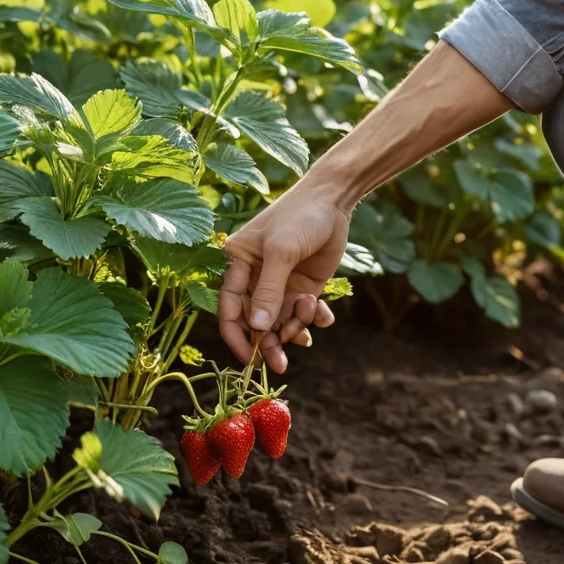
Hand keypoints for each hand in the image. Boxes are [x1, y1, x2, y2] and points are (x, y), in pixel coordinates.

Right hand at [218, 182, 350, 373]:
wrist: (334, 200)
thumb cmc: (300, 217)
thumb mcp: (281, 252)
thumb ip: (269, 291)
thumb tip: (258, 328)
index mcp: (237, 262)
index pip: (229, 307)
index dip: (237, 336)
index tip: (250, 360)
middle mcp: (254, 276)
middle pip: (255, 322)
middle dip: (268, 342)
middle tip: (281, 363)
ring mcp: (279, 283)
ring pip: (280, 322)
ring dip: (295, 326)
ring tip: (311, 312)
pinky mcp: (302, 287)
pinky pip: (302, 315)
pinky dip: (312, 320)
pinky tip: (324, 315)